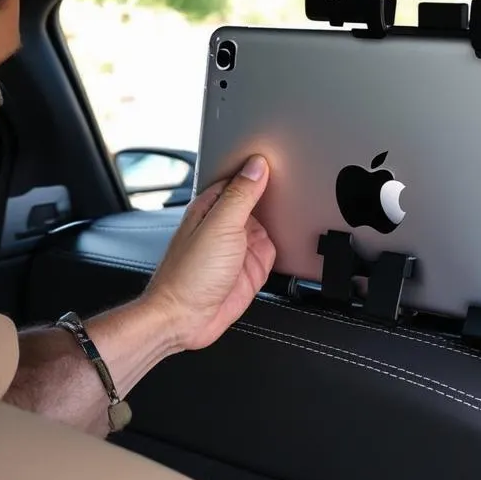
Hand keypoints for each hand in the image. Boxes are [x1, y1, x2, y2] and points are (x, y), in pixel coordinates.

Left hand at [141, 155, 275, 351]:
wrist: (185, 319)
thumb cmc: (187, 275)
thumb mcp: (220, 225)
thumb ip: (241, 195)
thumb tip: (256, 166)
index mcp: (212, 207)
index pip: (240, 178)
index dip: (258, 170)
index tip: (278, 160)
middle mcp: (225, 226)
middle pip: (257, 201)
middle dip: (272, 196)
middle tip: (293, 184)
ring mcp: (239, 248)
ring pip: (269, 226)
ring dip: (279, 223)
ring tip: (295, 210)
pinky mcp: (251, 269)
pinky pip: (274, 252)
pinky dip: (283, 248)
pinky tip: (289, 241)